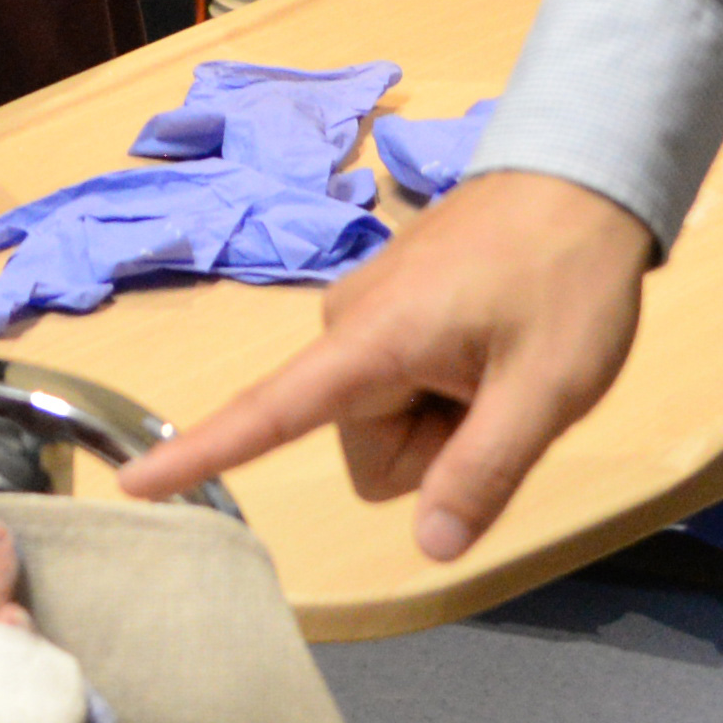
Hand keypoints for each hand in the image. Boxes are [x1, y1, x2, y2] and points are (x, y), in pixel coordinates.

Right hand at [110, 165, 651, 562]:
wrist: (587, 173)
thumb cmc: (569, 274)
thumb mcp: (548, 388)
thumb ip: (483, 471)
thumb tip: (428, 549)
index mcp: (370, 341)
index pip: (271, 411)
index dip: (202, 454)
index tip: (135, 484)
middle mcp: (346, 326)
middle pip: (368, 450)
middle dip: (436, 445)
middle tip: (503, 387)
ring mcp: (366, 315)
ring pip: (388, 424)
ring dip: (447, 414)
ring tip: (503, 358)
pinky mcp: (389, 309)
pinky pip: (401, 387)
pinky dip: (448, 387)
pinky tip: (496, 343)